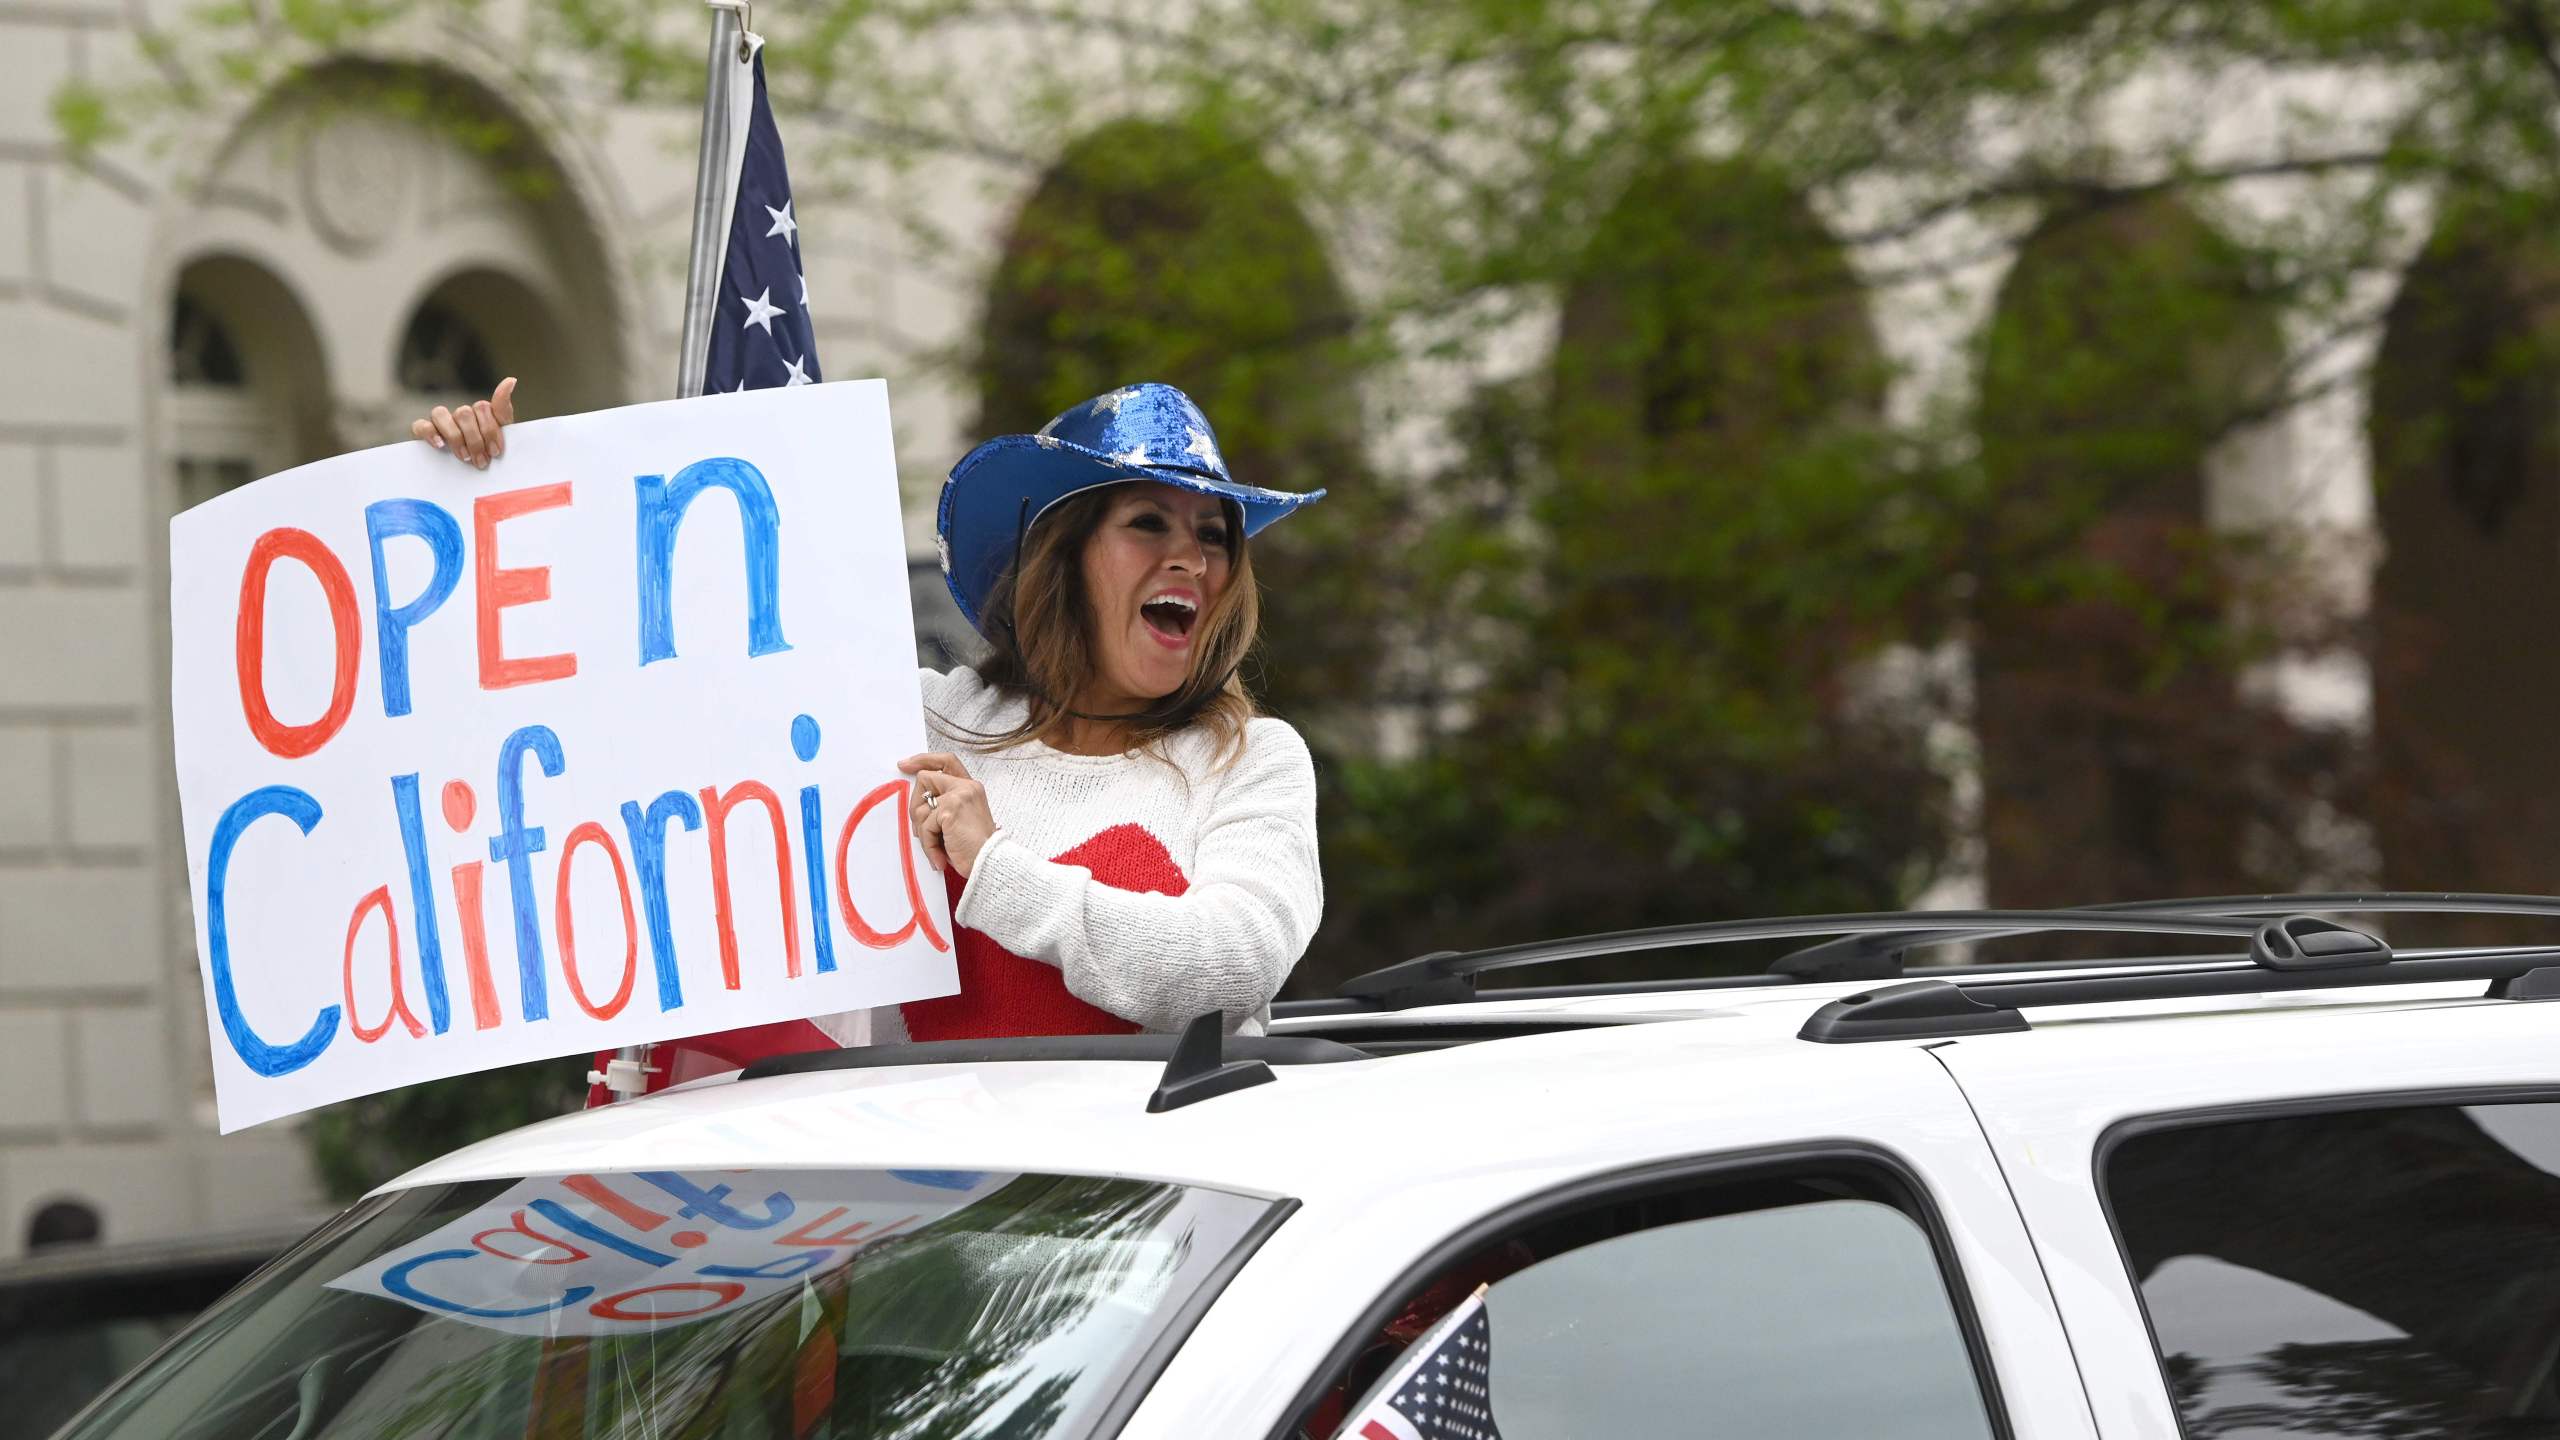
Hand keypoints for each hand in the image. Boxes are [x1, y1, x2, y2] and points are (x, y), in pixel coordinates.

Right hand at [409, 377, 516, 468]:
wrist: (474, 473)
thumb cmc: (488, 451)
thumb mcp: (503, 433)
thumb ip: (503, 409)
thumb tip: (511, 380)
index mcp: (479, 412)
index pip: (482, 408)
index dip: (490, 430)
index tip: (495, 451)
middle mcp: (460, 414)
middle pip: (463, 413)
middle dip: (474, 440)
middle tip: (481, 461)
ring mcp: (441, 421)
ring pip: (440, 413)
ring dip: (454, 437)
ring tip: (465, 458)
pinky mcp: (424, 431)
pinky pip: (420, 424)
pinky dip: (430, 432)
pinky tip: (440, 444)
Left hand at [899, 752, 995, 877]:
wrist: (989, 863)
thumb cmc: (975, 849)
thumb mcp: (959, 821)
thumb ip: (943, 806)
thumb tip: (917, 805)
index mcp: (970, 788)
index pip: (946, 761)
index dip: (923, 760)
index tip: (905, 765)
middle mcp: (966, 787)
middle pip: (924, 779)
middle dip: (915, 806)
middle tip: (921, 830)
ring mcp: (958, 796)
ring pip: (920, 807)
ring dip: (924, 833)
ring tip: (938, 847)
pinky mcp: (950, 810)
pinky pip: (924, 826)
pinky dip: (928, 845)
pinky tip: (940, 855)